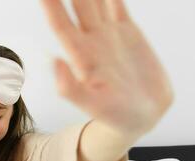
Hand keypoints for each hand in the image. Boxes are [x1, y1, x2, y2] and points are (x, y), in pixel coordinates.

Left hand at [41, 0, 173, 134]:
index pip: (61, 23)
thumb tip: (52, 62)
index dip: (51, 4)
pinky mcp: (127, 31)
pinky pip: (117, 3)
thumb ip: (72, 87)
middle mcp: (92, 39)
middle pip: (76, 3)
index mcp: (81, 55)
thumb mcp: (95, 105)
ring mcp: (109, 33)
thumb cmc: (116, 116)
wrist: (142, 115)